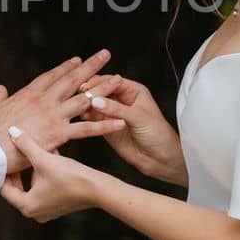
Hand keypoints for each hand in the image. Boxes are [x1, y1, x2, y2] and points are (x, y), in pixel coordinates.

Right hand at [0, 51, 125, 172]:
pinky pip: (87, 130)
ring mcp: (53, 115)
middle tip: (105, 55)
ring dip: (103, 88)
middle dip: (91, 66)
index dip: (66, 67)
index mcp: (28, 94)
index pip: (52, 76)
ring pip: (84, 98)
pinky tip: (119, 120)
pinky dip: (104, 125)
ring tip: (119, 79)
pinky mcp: (58, 134)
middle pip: (72, 79)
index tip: (78, 60)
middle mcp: (44, 100)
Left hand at [0, 129, 101, 221]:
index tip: (4, 156)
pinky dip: (44, 174)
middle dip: (18, 169)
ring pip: (32, 186)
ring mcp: (47, 211)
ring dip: (33, 169)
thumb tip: (11, 131)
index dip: (4, 170)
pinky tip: (51, 156)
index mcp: (27, 206)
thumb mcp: (44, 159)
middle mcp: (35, 213)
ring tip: (35, 151)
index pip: (5, 189)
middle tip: (16, 153)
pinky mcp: (58, 205)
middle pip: (17, 189)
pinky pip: (43, 188)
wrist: (99, 189)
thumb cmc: (70, 176)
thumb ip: (26, 145)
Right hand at [77, 70, 187, 186]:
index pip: (113, 81)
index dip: (101, 82)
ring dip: (87, 104)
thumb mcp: (139, 117)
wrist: (160, 158)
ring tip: (80, 106)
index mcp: (134, 91)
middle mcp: (122, 99)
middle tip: (81, 95)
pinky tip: (83, 116)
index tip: (89, 86)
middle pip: (102, 91)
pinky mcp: (107, 126)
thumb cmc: (158, 134)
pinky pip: (94, 118)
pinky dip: (87, 116)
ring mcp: (113, 113)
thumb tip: (97, 100)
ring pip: (96, 104)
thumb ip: (117, 109)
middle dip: (92, 92)